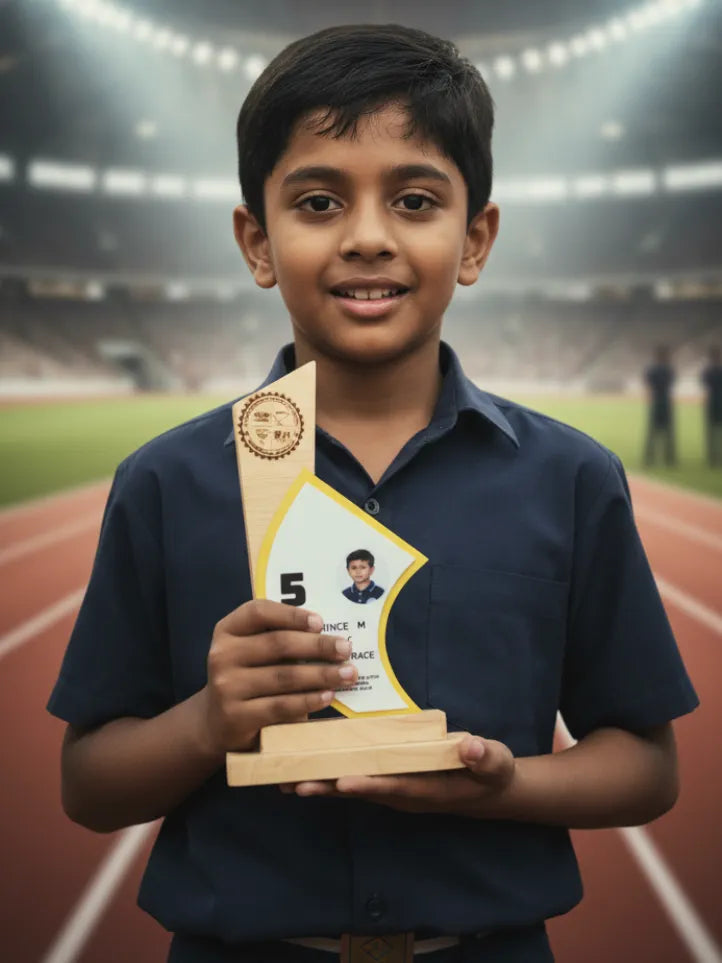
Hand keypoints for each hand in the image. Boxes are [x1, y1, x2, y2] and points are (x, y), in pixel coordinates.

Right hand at [199, 599, 355, 753]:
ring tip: (348, 673)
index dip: (291, 614)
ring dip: (321, 674)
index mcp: (228, 630)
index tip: (320, 621)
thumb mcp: (253, 652)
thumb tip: (332, 638)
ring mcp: (226, 687)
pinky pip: (280, 706)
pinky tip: (328, 696)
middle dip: (317, 646)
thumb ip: (280, 640)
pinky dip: (308, 700)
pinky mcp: (236, 716)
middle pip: (277, 644)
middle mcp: (222, 655)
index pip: (258, 612)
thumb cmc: (249, 677)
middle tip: (346, 648)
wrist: (217, 723)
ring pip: (283, 676)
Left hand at [280, 734, 515, 816]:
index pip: (393, 787)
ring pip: (351, 786)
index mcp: (427, 789)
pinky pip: (354, 777)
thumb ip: (485, 757)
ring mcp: (393, 788)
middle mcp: (403, 792)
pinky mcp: (387, 779)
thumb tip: (472, 747)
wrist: (488, 791)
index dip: (368, 785)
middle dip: (328, 788)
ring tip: (284, 782)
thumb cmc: (491, 774)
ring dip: (320, 783)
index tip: (343, 781)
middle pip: (360, 790)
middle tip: (294, 785)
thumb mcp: (496, 764)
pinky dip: (329, 774)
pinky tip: (303, 770)